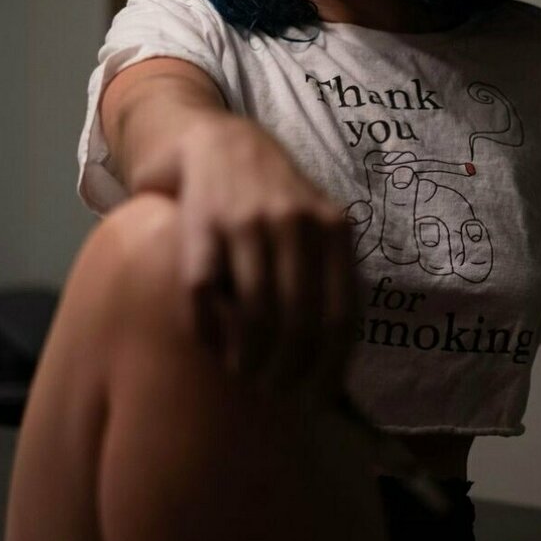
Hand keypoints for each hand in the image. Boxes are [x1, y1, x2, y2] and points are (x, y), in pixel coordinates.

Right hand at [131, 113, 360, 402]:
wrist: (213, 141)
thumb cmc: (274, 196)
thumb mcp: (317, 221)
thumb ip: (332, 275)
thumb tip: (338, 364)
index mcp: (334, 227)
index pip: (340, 315)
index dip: (329, 368)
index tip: (314, 399)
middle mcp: (294, 223)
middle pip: (298, 322)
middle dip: (286, 371)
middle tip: (273, 390)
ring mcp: (245, 223)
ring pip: (254, 315)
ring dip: (248, 359)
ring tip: (245, 372)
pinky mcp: (199, 226)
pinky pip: (205, 297)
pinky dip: (210, 333)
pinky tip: (214, 346)